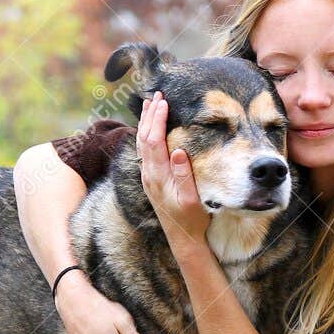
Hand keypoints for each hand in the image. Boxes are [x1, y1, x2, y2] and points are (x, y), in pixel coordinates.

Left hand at [137, 91, 210, 245]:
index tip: (163, 102)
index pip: (154, 141)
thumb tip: (178, 151)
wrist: (182, 239)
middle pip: (144, 138)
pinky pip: (143, 151)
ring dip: (145, 122)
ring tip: (149, 104)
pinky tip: (149, 128)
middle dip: (149, 115)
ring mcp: (147, 177)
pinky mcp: (150, 180)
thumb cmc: (192, 220)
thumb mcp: (192, 200)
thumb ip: (184, 175)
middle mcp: (149, 175)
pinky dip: (146, 134)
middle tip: (156, 94)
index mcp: (158, 177)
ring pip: (141, 143)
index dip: (157, 120)